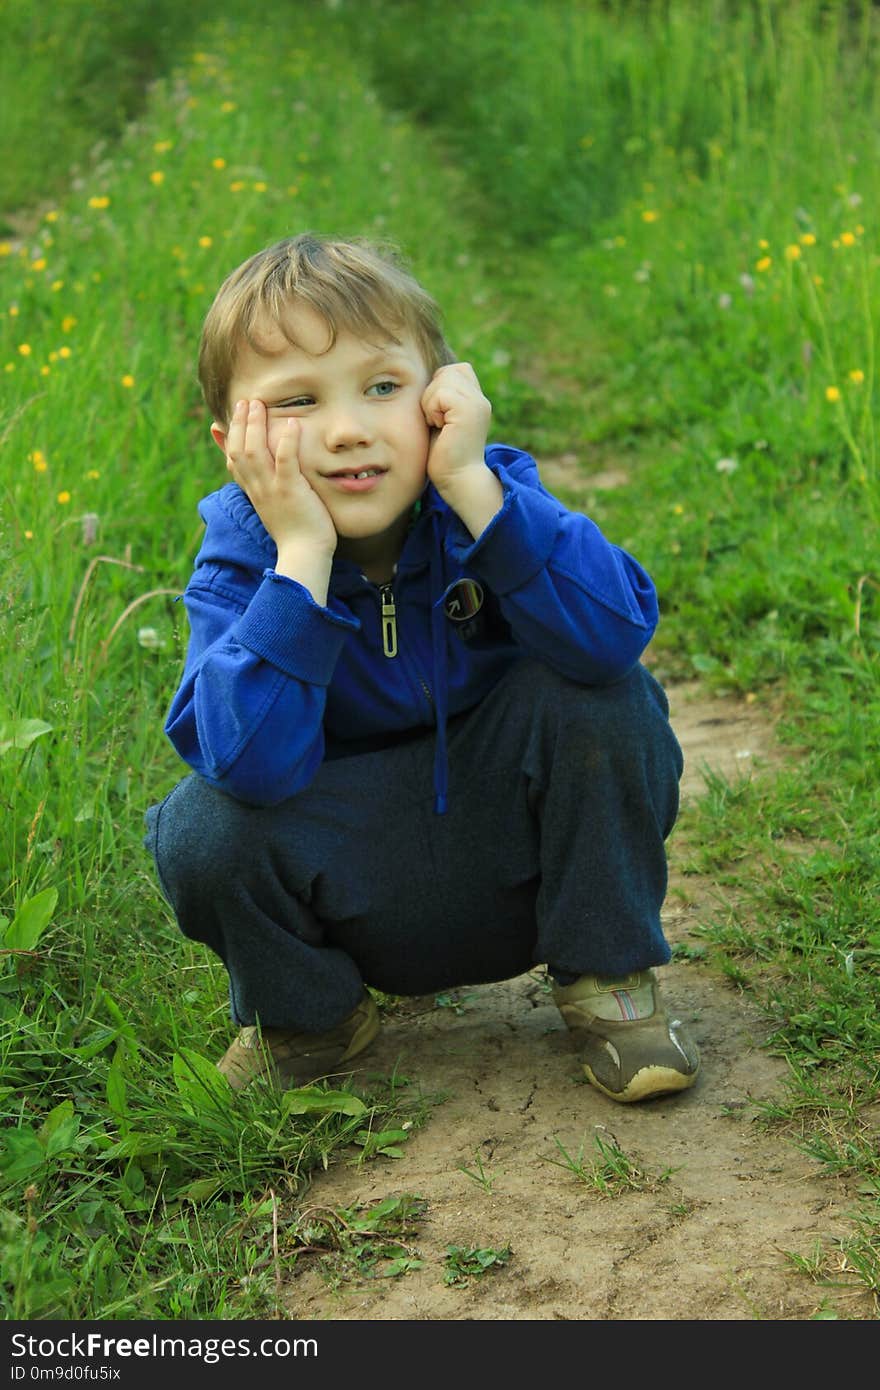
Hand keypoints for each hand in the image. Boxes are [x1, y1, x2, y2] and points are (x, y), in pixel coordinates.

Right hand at [224, 399, 336, 560]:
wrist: (304, 555)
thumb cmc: (294, 530)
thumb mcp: (274, 505)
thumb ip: (266, 486)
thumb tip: (261, 475)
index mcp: (253, 491)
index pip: (233, 459)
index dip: (229, 435)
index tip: (230, 415)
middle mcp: (257, 489)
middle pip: (239, 450)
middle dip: (240, 423)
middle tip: (245, 401)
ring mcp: (272, 490)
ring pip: (254, 452)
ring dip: (255, 426)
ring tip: (259, 404)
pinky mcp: (290, 492)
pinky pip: (285, 462)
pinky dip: (287, 441)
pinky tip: (293, 423)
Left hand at [421, 363, 491, 495]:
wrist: (457, 480)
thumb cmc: (443, 456)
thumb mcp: (442, 421)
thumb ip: (442, 399)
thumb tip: (424, 380)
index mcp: (476, 401)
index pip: (455, 370)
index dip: (439, 387)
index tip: (439, 416)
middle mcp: (480, 399)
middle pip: (447, 371)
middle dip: (433, 393)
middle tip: (437, 421)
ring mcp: (477, 404)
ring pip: (443, 379)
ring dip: (431, 402)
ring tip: (438, 425)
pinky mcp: (469, 411)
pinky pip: (441, 393)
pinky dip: (433, 410)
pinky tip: (439, 428)